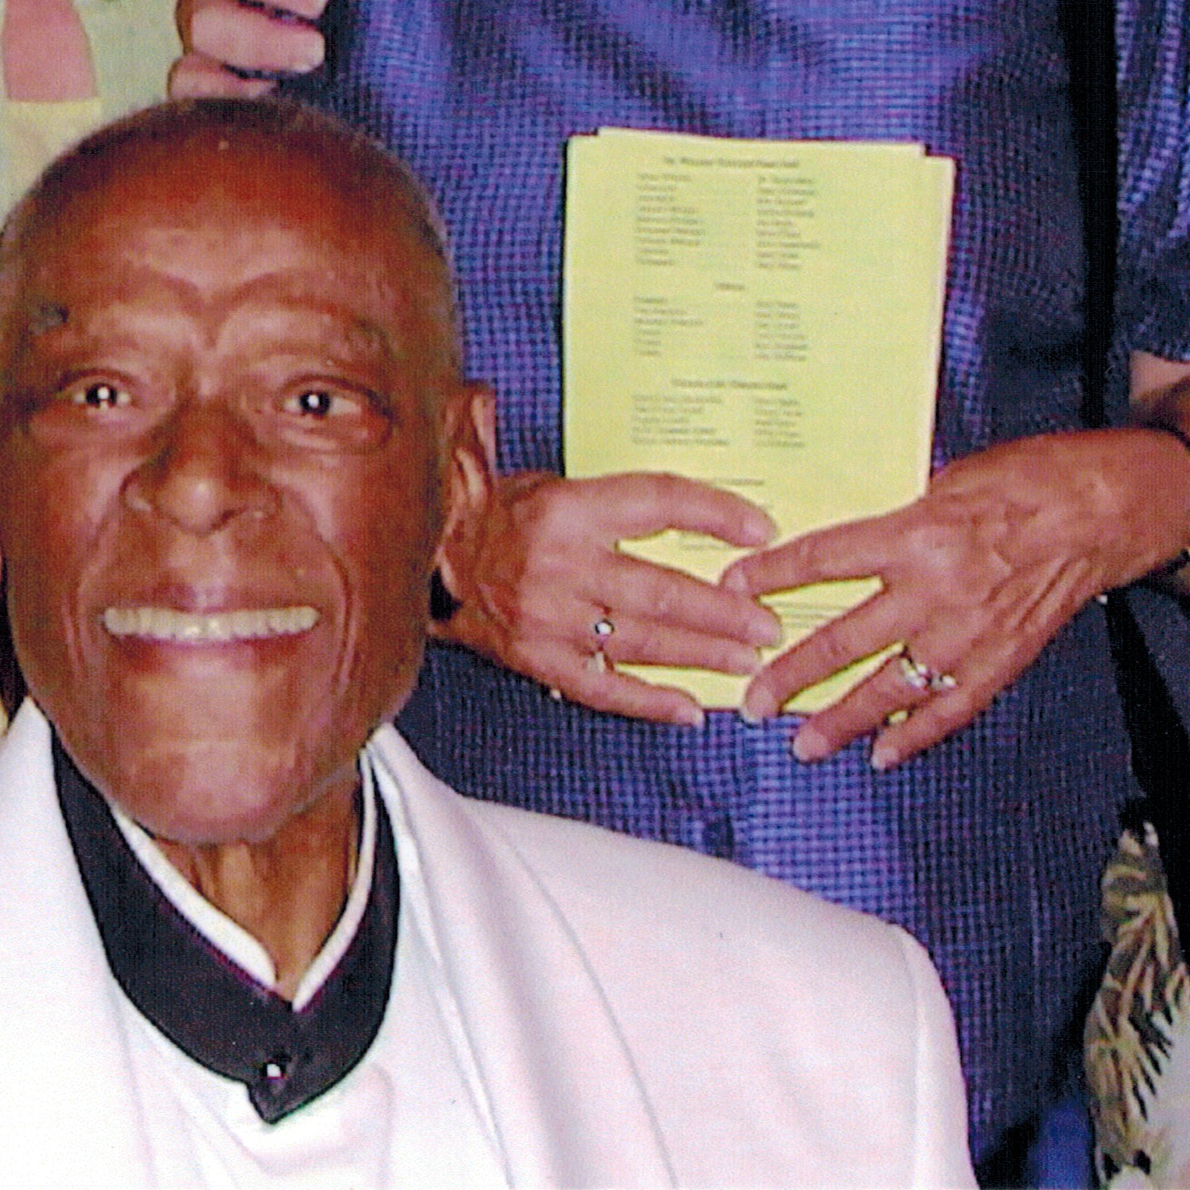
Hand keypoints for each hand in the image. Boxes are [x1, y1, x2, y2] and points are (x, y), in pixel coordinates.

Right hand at [174, 0, 325, 95]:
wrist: (383, 47)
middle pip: (202, 13)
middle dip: (259, 32)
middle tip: (319, 45)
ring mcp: (209, 49)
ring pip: (194, 55)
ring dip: (249, 65)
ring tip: (308, 75)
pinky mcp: (213, 94)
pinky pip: (191, 94)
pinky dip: (223, 98)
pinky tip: (271, 101)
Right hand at [442, 466, 799, 714]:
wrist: (421, 559)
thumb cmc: (492, 516)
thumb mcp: (544, 480)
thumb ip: (610, 491)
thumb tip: (691, 503)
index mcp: (567, 508)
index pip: (658, 503)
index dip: (715, 514)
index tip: (760, 529)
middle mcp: (561, 565)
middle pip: (661, 589)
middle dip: (722, 611)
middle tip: (768, 624)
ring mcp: (548, 619)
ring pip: (639, 642)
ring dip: (700, 655)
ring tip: (747, 663)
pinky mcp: (535, 660)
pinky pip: (601, 688)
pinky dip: (648, 702)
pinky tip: (689, 709)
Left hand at [765, 430, 1189, 765]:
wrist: (1107, 510)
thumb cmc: (1033, 480)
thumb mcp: (952, 480)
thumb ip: (902, 520)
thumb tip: (859, 546)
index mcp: (916, 535)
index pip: (826, 559)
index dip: (773, 575)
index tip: (734, 587)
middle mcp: (933, 591)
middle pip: (843, 640)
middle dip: (791, 675)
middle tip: (754, 699)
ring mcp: (966, 635)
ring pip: (889, 689)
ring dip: (841, 721)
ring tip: (803, 744)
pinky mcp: (999, 662)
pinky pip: (948, 709)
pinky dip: (914, 737)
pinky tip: (882, 755)